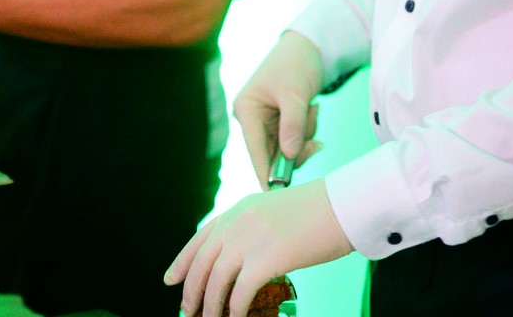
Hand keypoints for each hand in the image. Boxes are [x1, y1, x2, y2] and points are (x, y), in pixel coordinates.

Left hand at [165, 180, 351, 316]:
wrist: (343, 205)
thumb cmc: (318, 212)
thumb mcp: (274, 212)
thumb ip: (252, 230)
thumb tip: (241, 262)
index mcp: (237, 210)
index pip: (199, 238)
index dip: (182, 262)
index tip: (170, 279)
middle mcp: (237, 223)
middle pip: (202, 262)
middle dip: (192, 291)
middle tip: (187, 311)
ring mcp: (250, 239)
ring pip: (216, 280)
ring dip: (210, 306)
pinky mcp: (267, 258)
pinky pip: (241, 292)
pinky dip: (234, 310)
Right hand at [234, 32, 325, 188]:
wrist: (308, 46)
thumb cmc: (296, 63)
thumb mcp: (295, 93)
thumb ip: (292, 125)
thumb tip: (289, 155)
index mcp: (246, 110)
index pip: (256, 150)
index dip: (267, 173)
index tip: (277, 196)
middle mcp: (251, 119)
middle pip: (272, 154)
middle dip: (296, 148)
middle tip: (316, 142)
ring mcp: (265, 122)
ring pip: (287, 149)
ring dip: (305, 136)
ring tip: (312, 110)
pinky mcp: (279, 123)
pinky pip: (294, 139)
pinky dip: (307, 130)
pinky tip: (312, 110)